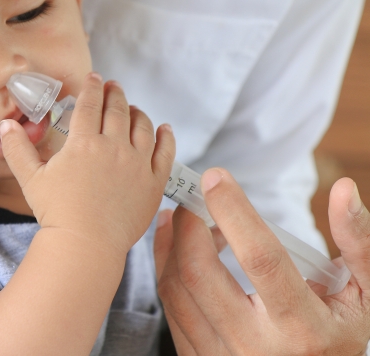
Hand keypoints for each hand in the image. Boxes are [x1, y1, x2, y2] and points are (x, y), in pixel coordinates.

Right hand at [0, 73, 175, 255]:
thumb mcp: (30, 179)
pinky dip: (166, 137)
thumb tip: (6, 125)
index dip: (91, 87)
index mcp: (84, 143)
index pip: (89, 104)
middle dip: (114, 94)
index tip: (93, 78)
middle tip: (112, 86)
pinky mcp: (153, 182)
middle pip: (117, 110)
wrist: (86, 245)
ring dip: (137, 111)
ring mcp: (137, 164)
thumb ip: (18, 149)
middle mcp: (114, 147)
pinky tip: (164, 129)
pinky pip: (165, 152)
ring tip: (133, 107)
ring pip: (142, 126)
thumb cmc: (56, 213)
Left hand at [154, 169, 369, 354]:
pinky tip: (176, 244)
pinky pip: (169, 307)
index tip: (215, 177)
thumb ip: (358, 242)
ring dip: (173, 242)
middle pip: (200, 274)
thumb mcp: (365, 293)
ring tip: (187, 217)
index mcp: (303, 328)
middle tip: (193, 197)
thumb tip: (344, 190)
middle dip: (187, 225)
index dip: (234, 213)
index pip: (261, 260)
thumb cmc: (337, 331)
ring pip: (176, 289)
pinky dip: (166, 266)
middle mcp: (256, 347)